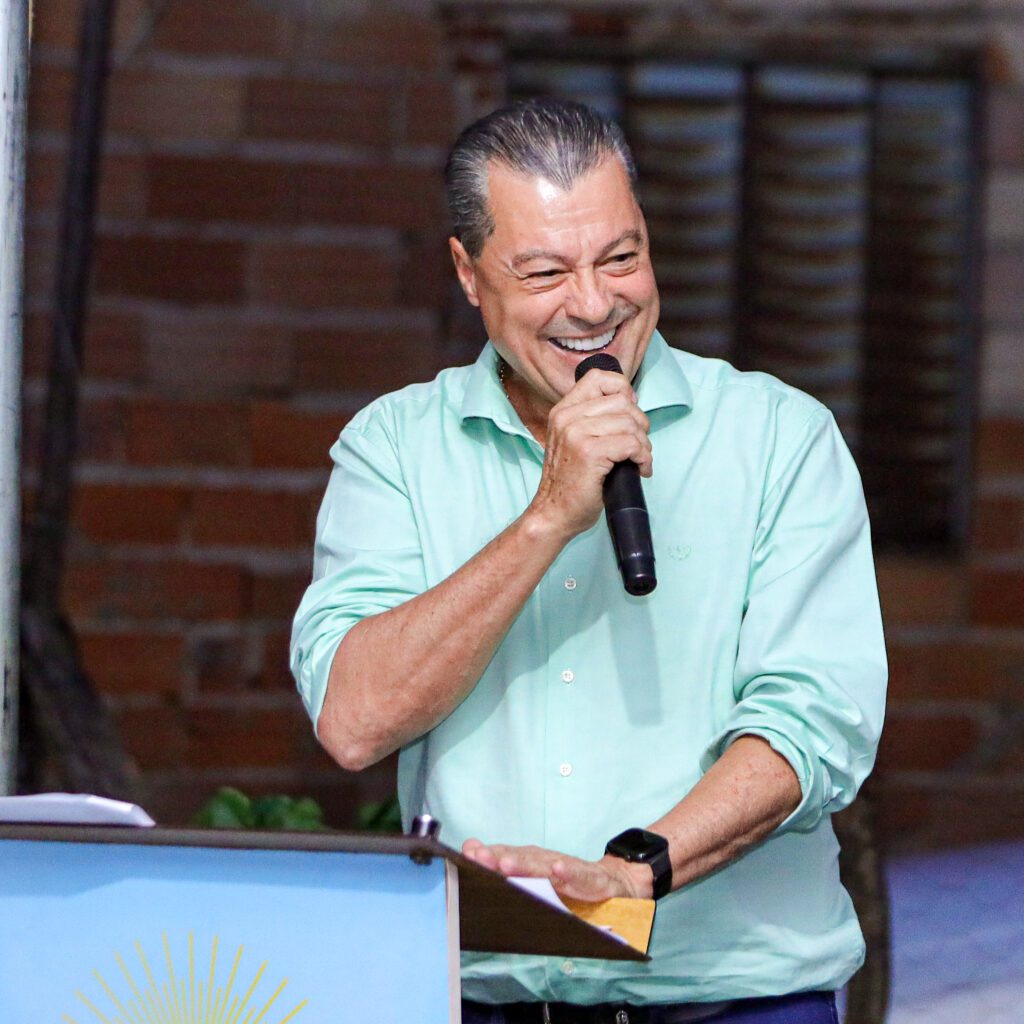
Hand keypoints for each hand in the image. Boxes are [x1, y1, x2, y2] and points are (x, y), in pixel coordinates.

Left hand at [461, 838, 651, 901]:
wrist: (614, 883)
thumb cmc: (568, 882)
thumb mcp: (538, 879)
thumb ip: (510, 870)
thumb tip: (475, 853)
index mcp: (533, 863)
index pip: (507, 856)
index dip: (487, 855)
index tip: (466, 853)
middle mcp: (548, 861)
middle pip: (521, 858)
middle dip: (499, 858)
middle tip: (480, 858)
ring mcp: (569, 869)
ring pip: (544, 866)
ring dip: (525, 864)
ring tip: (507, 865)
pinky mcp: (590, 879)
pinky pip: (578, 876)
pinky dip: (568, 872)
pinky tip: (558, 870)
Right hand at [526, 369, 651, 541]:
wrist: (554, 513)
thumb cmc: (571, 481)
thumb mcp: (574, 440)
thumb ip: (595, 418)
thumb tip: (631, 399)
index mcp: (563, 410)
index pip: (599, 378)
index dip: (623, 390)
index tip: (630, 414)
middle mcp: (567, 417)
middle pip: (623, 401)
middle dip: (640, 424)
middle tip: (638, 446)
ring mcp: (576, 434)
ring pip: (631, 423)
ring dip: (644, 444)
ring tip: (639, 460)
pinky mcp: (590, 453)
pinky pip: (631, 444)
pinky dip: (643, 457)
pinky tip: (639, 469)